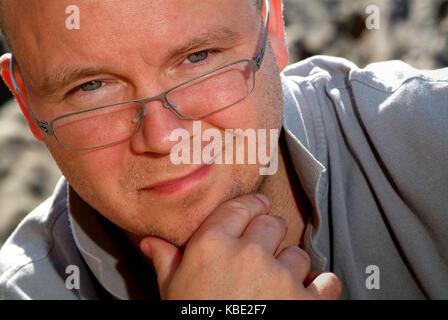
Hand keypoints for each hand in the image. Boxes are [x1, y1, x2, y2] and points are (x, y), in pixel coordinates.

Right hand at [139, 194, 340, 298]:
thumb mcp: (173, 292)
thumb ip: (167, 261)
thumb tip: (151, 242)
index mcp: (212, 245)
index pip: (239, 208)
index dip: (252, 206)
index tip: (258, 208)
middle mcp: (248, 253)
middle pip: (272, 223)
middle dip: (270, 234)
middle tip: (263, 251)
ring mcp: (279, 277)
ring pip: (298, 254)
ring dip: (291, 267)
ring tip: (276, 284)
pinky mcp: (305, 302)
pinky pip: (326, 282)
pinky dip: (321, 288)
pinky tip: (309, 293)